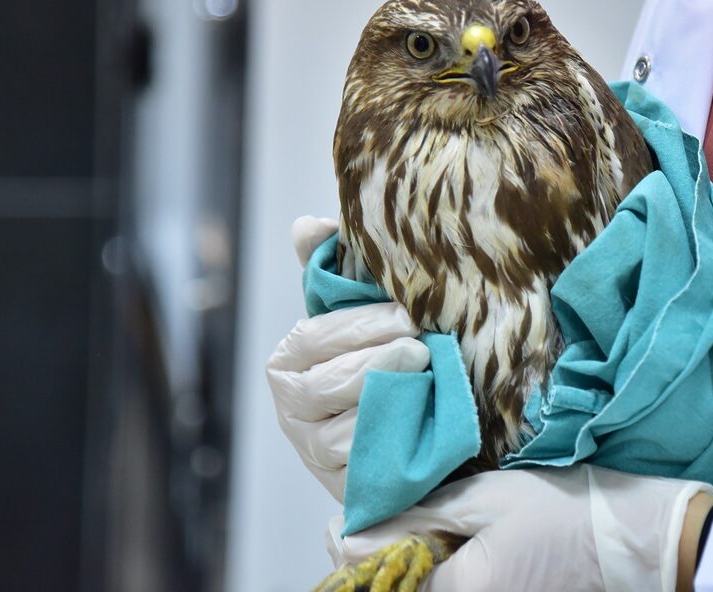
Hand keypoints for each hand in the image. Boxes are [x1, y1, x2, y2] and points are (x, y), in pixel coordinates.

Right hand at [267, 216, 429, 500]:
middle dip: (377, 360)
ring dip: (388, 399)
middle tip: (420, 345)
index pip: (313, 338)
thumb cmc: (384, 354)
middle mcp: (292, 410)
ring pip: (343, 428)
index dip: (360, 325)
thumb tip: (307, 225)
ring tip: (425, 375)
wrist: (420, 421)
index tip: (406, 315)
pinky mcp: (347, 486)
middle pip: (327, 384)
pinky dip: (393, 439)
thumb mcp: (361, 310)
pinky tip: (422, 415)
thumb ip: (331, 268)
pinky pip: (365, 465)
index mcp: (287, 361)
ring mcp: (316, 453)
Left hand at [328, 465, 712, 590]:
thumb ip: (415, 519)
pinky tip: (448, 544)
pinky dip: (442, 570)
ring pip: (428, 591)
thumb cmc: (562, 512)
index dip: (357, 552)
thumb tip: (346, 534)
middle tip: (382, 522)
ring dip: (413, 564)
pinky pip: (458, 590)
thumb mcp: (485, 500)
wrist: (633, 541)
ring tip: (421, 527)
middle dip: (385, 558)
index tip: (347, 522)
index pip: (379, 583)